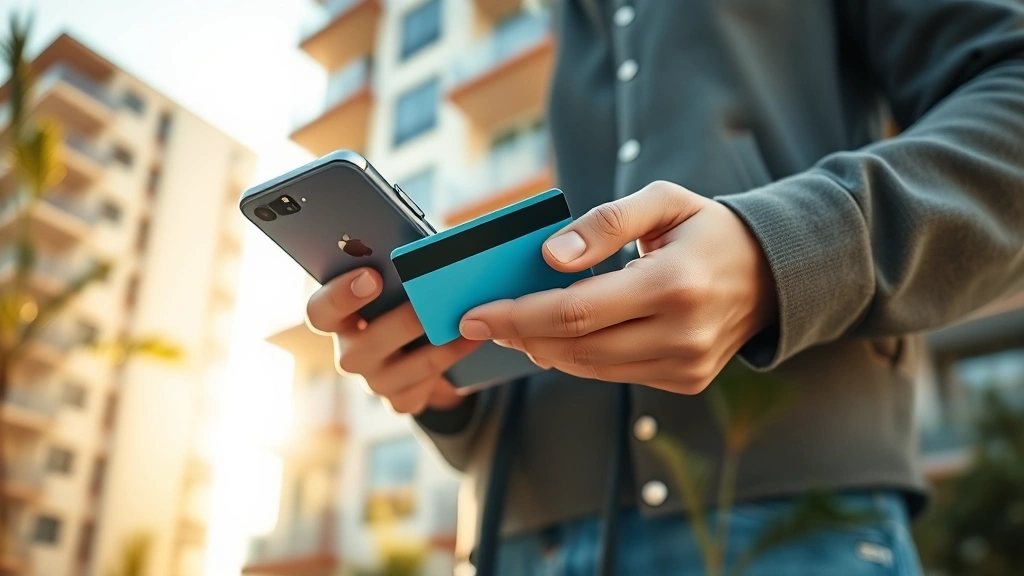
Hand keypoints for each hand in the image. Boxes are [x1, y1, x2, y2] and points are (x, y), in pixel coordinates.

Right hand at [306, 268, 480, 413]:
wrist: (424, 344)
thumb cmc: (406, 299)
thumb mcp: (398, 282)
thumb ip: (398, 270)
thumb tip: (421, 252)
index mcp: (339, 318)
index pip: (319, 311)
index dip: (340, 296)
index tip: (371, 276)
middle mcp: (349, 353)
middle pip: (358, 349)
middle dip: (398, 325)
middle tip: (427, 306)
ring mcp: (373, 381)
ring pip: (395, 374)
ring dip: (433, 350)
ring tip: (463, 327)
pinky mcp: (399, 400)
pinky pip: (418, 393)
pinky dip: (447, 367)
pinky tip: (468, 344)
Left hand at [458, 181, 777, 394]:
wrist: (772, 274)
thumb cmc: (708, 231)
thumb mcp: (663, 201)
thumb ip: (605, 223)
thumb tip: (550, 256)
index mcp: (674, 284)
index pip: (576, 311)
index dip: (518, 315)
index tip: (475, 314)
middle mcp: (682, 333)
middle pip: (576, 348)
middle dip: (520, 334)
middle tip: (482, 321)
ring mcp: (686, 365)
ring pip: (590, 368)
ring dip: (543, 349)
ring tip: (515, 326)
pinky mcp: (685, 380)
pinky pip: (614, 375)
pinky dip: (578, 358)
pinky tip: (557, 338)